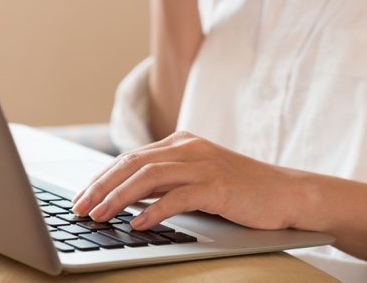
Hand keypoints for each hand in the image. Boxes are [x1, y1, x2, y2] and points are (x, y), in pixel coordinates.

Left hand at [72, 131, 305, 231]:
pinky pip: (177, 196)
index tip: (80, 197)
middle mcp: (188, 147)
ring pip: (149, 177)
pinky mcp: (218, 184)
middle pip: (133, 163)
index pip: (130, 158)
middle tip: (78, 207)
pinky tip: (138, 224)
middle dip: (100, 186)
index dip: (101, 178)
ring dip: (118, 197)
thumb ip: (165, 182)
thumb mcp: (196, 179)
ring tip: (98, 215)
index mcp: (180, 142)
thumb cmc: (239, 190)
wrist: (287, 193)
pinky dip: (153, 210)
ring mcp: (203, 164)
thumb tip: (125, 197)